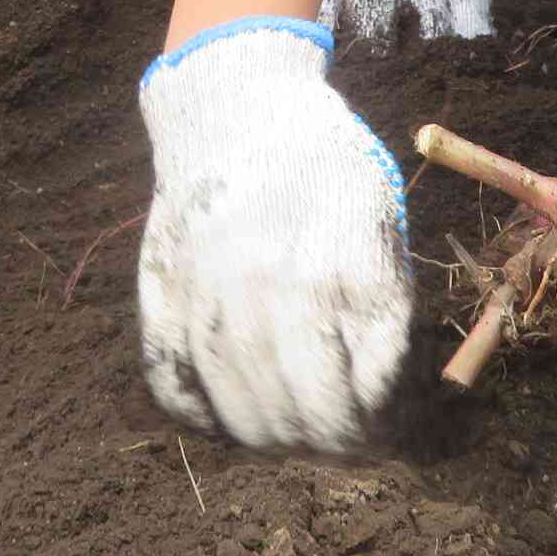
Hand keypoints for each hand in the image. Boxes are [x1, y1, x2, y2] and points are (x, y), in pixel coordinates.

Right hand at [137, 19, 410, 449]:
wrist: (234, 110)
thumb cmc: (323, 165)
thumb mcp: (379, 223)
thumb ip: (383, 307)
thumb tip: (392, 398)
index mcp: (333, 272)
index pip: (365, 399)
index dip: (387, 430)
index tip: (397, 433)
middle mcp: (264, 292)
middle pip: (306, 419)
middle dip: (339, 444)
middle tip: (350, 440)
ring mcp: (204, 298)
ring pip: (242, 418)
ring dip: (279, 440)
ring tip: (300, 432)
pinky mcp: (158, 301)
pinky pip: (176, 392)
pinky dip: (209, 419)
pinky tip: (238, 409)